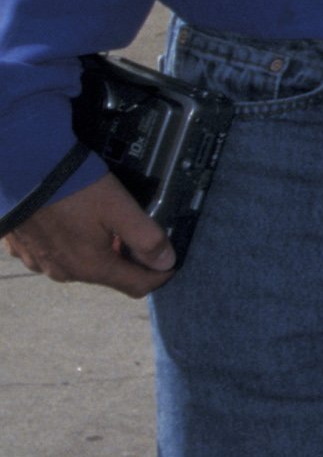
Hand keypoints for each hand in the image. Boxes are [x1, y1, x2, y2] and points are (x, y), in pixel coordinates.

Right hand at [4, 172, 174, 295]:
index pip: (137, 286)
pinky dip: (71, 243)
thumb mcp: (119, 208)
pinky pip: (56, 254)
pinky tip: (74, 221)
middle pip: (110, 275)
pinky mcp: (23, 249)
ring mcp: (39, 263)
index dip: (160, 275)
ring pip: (82, 265)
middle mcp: (64, 272)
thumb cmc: (71, 187)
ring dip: (99, 251)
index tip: (170, 262)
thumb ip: (146, 237)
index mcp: (91, 267)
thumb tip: (166, 262)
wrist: (19, 170)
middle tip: (138, 233)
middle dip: (129, 260)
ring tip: (106, 224)